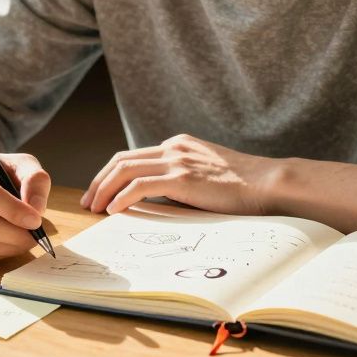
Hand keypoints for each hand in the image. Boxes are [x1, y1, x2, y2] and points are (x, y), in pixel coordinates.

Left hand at [80, 134, 280, 215]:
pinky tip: (114, 211)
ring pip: (125, 170)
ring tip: (95, 208)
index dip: (111, 175)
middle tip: (89, 202)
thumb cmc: (243, 188)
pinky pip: (139, 186)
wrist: (268, 183)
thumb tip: (156, 202)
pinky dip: (121, 197)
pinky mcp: (182, 177)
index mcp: (178, 145)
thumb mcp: (205, 177)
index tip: (100, 194)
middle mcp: (174, 148)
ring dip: (104, 190)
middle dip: (99, 181)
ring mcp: (177, 160)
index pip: (133, 157)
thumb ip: (180, 182)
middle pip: (121, 160)